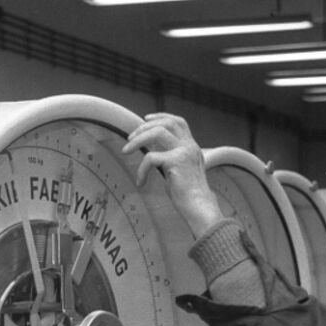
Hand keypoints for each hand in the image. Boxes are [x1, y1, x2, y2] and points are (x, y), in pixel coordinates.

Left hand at [122, 112, 224, 238]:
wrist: (199, 208)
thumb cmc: (188, 196)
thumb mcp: (178, 172)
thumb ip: (169, 160)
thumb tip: (151, 153)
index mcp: (191, 147)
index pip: (178, 122)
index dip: (161, 117)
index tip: (145, 119)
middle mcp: (190, 146)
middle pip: (167, 123)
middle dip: (145, 126)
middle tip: (130, 137)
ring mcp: (184, 152)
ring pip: (158, 132)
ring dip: (139, 139)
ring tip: (126, 150)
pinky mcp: (176, 162)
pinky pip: (150, 158)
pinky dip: (141, 170)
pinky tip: (141, 182)